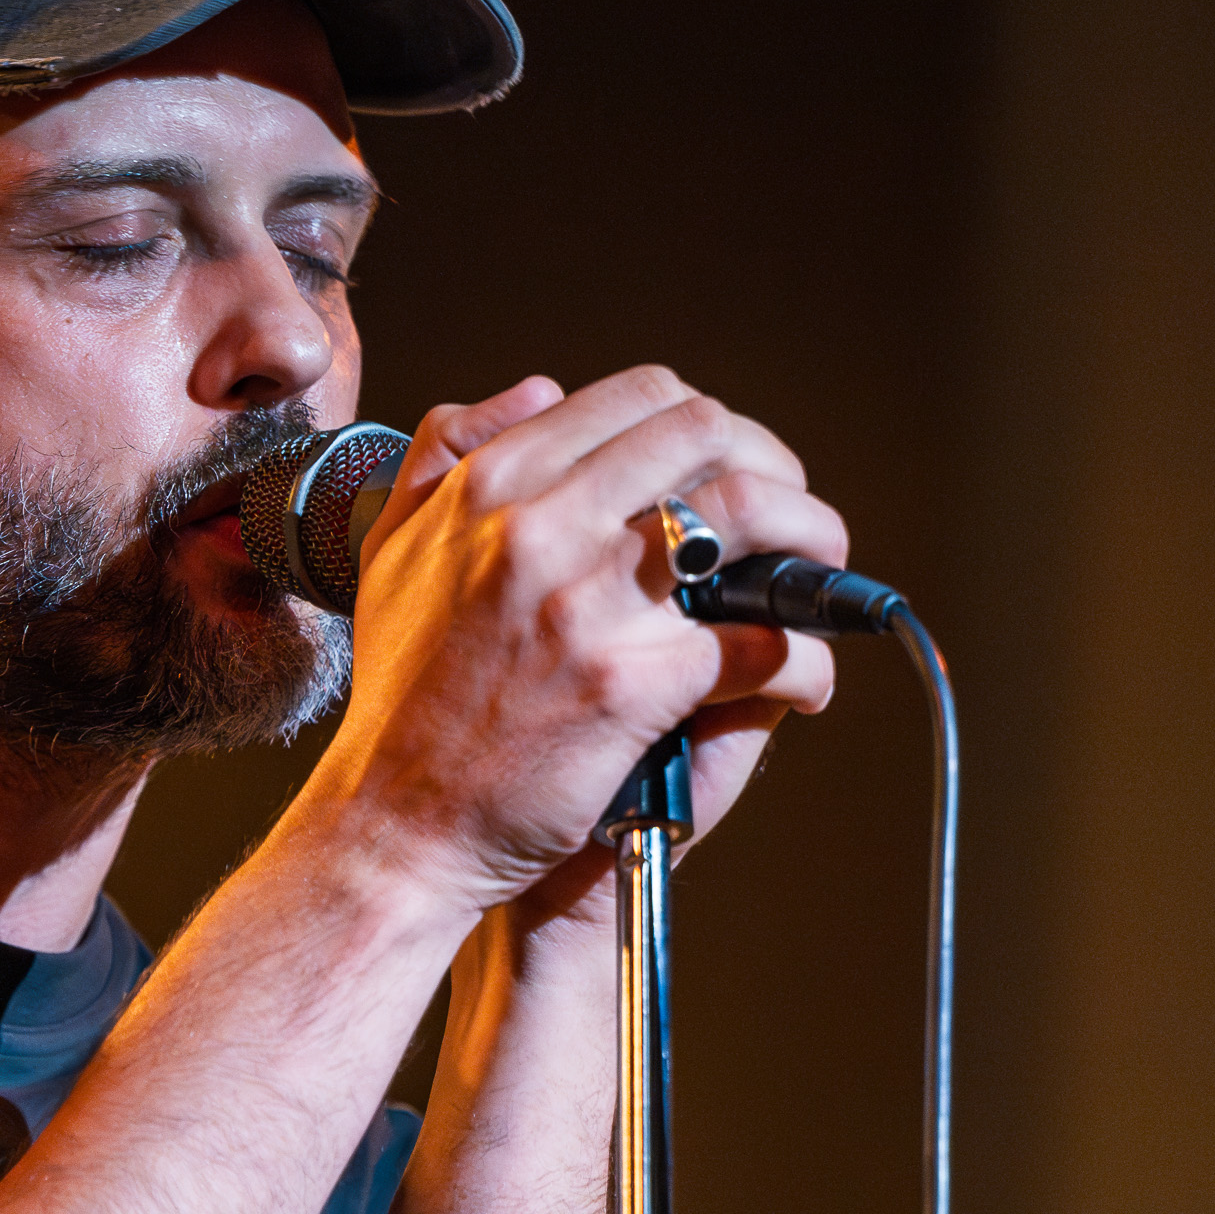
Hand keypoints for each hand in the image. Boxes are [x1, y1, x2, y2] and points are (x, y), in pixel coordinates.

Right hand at [291, 366, 850, 924]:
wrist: (397, 822)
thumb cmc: (404, 698)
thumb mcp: (394, 546)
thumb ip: (450, 450)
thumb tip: (540, 391)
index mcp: (492, 483)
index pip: (643, 397)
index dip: (711, 427)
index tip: (731, 469)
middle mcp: (540, 525)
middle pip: (707, 436)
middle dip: (774, 469)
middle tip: (790, 521)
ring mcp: (590, 601)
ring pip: (749, 515)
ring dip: (811, 536)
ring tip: (821, 576)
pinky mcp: (633, 682)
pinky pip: (759, 644)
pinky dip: (801, 663)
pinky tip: (803, 680)